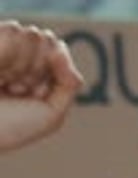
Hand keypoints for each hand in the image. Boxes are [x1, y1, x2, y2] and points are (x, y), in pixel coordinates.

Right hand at [0, 21, 82, 151]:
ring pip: (35, 35)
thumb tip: (60, 47)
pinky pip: (15, 30)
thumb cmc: (11, 126)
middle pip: (51, 41)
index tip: (36, 95)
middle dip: (39, 71)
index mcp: (38, 71)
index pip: (60, 51)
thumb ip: (69, 84)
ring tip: (4, 83)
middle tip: (18, 90)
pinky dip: (9, 56)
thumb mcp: (52, 114)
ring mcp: (5, 42)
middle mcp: (20, 52)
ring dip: (22, 67)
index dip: (56, 75)